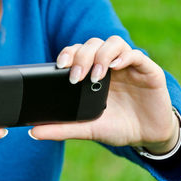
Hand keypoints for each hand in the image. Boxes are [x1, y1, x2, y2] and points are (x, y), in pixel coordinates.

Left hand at [30, 36, 179, 153]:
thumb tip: (33, 132)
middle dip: (81, 57)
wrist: (147, 137)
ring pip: (112, 43)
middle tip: (75, 77)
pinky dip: (124, 56)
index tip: (59, 66)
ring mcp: (128, 66)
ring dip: (101, 56)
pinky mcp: (148, 70)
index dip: (67, 54)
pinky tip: (116, 67)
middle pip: (92, 44)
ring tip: (96, 76)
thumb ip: (62, 128)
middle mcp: (108, 66)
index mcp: (91, 75)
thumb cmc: (117, 127)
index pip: (77, 53)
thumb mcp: (87, 129)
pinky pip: (136, 54)